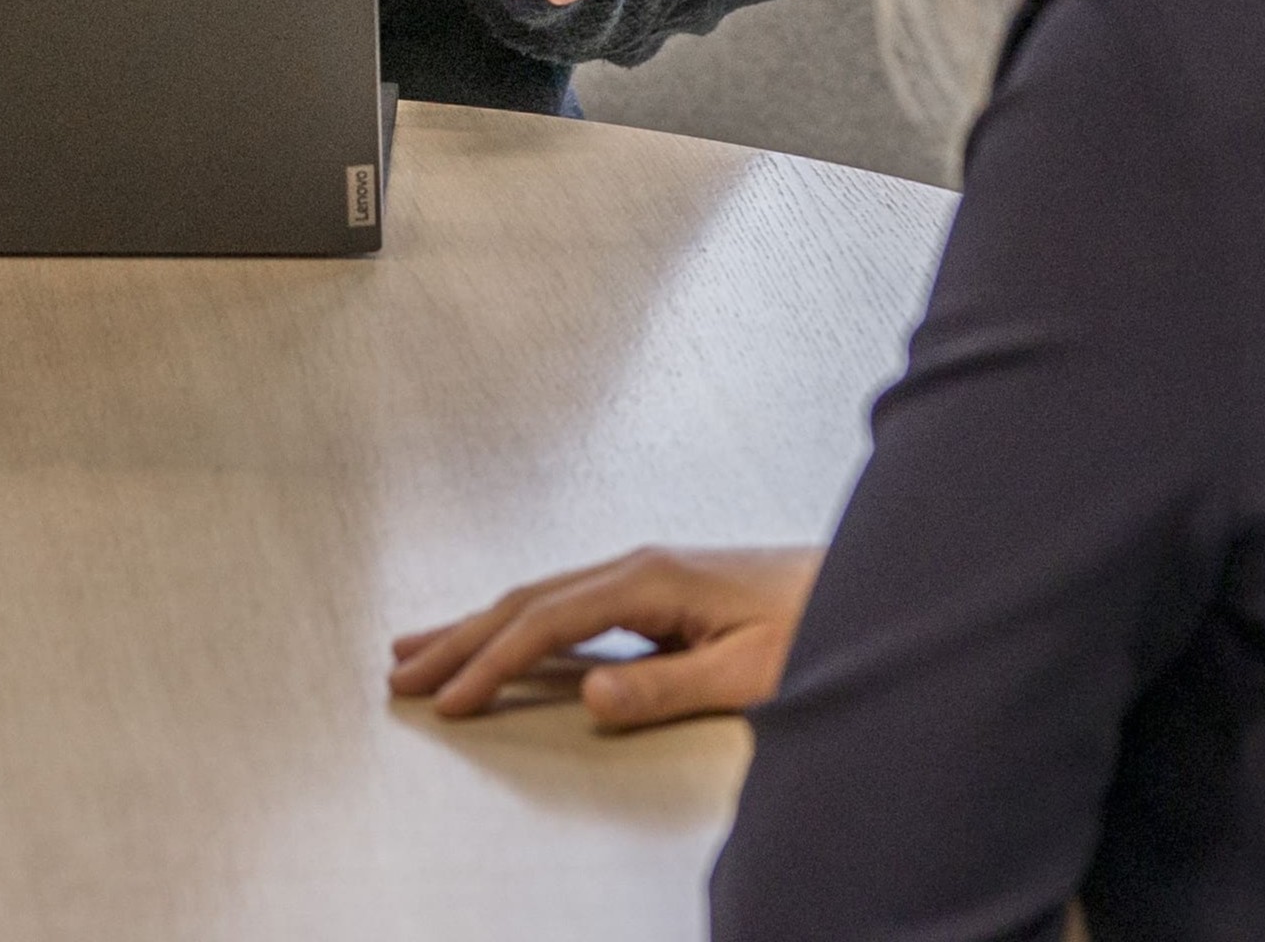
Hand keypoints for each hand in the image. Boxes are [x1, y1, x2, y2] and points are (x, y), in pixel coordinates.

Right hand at [389, 545, 819, 730]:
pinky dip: (519, 623)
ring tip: (421, 648)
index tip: (449, 699)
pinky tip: (502, 638)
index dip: (491, 662)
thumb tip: (592, 695)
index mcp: (651, 579)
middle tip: (398, 672)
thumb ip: (666, 685)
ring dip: (478, 624)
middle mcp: (639, 565)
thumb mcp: (748, 671)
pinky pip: (567, 605)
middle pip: (526, 600)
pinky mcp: (658, 588)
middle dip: (459, 637)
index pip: (546, 622)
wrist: (866, 589)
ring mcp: (646, 572)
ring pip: (540, 596)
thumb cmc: (818, 628)